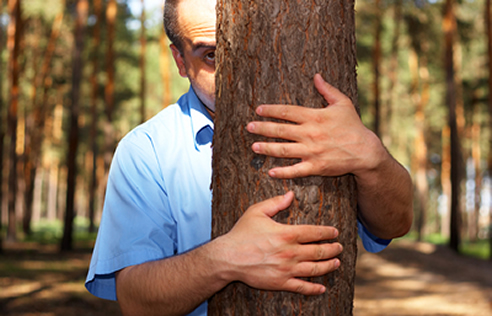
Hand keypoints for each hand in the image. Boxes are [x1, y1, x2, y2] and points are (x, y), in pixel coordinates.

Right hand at [219, 191, 342, 294]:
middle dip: (333, 249)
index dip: (328, 232)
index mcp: (287, 234)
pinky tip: (321, 287)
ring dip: (328, 266)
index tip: (335, 232)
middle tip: (339, 247)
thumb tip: (290, 194)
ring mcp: (286, 269)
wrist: (228, 257)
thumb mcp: (256, 211)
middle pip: (319, 251)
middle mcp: (290, 252)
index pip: (315, 232)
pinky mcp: (280, 283)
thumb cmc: (241, 233)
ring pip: (315, 269)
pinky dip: (314, 288)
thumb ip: (275, 202)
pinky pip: (302, 287)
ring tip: (336, 263)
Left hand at [246, 73, 386, 178]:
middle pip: (280, 130)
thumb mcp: (343, 103)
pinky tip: (270, 171)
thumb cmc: (353, 126)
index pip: (287, 111)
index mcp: (315, 117)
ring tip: (254, 146)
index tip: (258, 110)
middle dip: (262, 128)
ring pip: (283, 150)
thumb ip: (327, 90)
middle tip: (249, 127)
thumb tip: (316, 75)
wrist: (365, 151)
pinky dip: (282, 172)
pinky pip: (296, 170)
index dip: (271, 110)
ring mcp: (312, 151)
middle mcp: (310, 133)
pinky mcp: (316, 167)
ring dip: (266, 148)